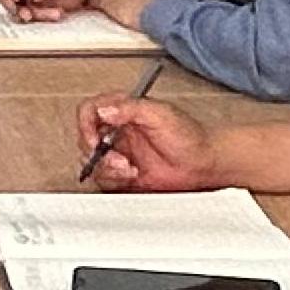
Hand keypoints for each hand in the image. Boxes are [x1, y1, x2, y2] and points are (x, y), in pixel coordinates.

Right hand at [73, 97, 230, 191]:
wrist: (204, 164)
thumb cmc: (190, 136)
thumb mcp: (160, 114)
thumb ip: (130, 108)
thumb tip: (105, 109)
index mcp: (123, 111)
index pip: (90, 111)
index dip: (85, 125)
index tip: (95, 140)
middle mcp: (118, 131)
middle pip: (86, 140)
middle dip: (97, 153)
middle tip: (117, 159)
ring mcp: (120, 153)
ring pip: (93, 162)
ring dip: (107, 169)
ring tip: (129, 169)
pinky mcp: (124, 173)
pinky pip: (105, 179)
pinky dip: (115, 180)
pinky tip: (132, 176)